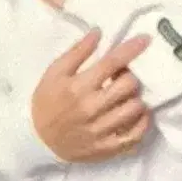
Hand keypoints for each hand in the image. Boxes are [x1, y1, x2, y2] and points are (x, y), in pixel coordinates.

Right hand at [32, 29, 152, 162]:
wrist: (35, 141)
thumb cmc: (48, 102)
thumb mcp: (55, 73)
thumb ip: (78, 51)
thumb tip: (99, 32)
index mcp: (78, 87)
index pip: (112, 63)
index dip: (132, 49)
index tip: (146, 39)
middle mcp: (91, 109)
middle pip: (129, 85)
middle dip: (131, 76)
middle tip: (124, 77)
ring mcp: (100, 131)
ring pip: (135, 108)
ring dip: (136, 98)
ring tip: (127, 96)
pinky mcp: (106, 149)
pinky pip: (136, 135)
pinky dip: (142, 123)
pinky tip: (138, 114)